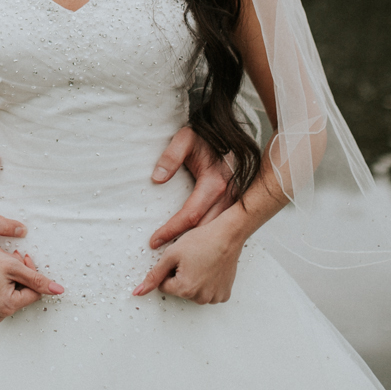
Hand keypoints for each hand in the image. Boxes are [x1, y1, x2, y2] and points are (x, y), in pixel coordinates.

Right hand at [0, 228, 62, 323]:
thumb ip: (38, 279)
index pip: (35, 292)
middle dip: (23, 275)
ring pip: (15, 294)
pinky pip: (3, 296)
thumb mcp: (14, 267)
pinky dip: (5, 284)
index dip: (32, 274)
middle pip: (25, 294)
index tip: (23, 259)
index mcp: (7, 306)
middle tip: (13, 259)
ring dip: (14, 278)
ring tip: (4, 265)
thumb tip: (57, 290)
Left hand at [132, 214, 243, 304]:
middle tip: (191, 259)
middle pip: (179, 290)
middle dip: (181, 276)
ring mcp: (214, 298)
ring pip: (193, 292)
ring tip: (201, 263)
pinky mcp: (224, 295)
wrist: (227, 235)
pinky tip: (211, 269)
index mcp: (184, 289)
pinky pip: (209, 293)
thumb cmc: (201, 241)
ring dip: (194, 280)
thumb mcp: (171, 254)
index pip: (164, 285)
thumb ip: (153, 275)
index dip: (169, 270)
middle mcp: (200, 298)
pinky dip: (208, 284)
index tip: (179, 259)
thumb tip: (138, 292)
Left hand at [148, 126, 233, 248]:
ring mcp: (234, 201)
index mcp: (215, 183)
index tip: (155, 241)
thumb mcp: (185, 139)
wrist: (229, 133)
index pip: (190, 215)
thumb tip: (157, 178)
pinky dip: (208, 237)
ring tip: (176, 256)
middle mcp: (228, 196)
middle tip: (164, 258)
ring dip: (198, 244)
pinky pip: (222, 226)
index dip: (171, 230)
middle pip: (205, 229)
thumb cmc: (206, 136)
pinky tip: (196, 245)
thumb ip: (170, 156)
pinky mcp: (235, 203)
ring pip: (215, 231)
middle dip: (185, 245)